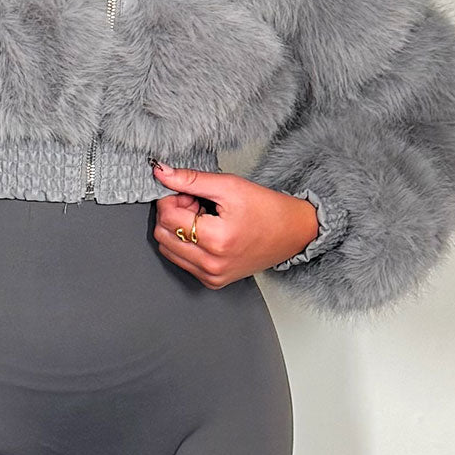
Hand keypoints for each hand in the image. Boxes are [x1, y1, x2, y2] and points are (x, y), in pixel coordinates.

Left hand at [151, 164, 318, 288]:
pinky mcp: (213, 281)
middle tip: (194, 203)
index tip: (186, 192)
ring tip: (201, 217)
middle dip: (172, 213)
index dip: (171, 199)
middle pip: (162, 235)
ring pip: (168, 249)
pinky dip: (185, 244)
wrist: (293, 233)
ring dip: (177, 229)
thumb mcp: (229, 186)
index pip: (168, 217)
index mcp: (217, 240)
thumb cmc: (267, 209)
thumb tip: (161, 173)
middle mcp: (212, 264)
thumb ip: (191, 179)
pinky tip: (205, 232)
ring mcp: (212, 276)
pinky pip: (182, 261)